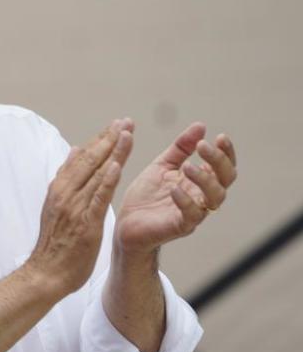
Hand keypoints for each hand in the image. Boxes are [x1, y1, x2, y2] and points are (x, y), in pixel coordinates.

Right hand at [26, 119, 132, 296]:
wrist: (46, 273)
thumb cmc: (54, 243)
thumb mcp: (56, 206)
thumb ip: (66, 179)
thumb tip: (75, 151)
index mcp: (59, 188)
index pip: (81, 157)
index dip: (100, 140)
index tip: (116, 125)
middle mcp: (65, 193)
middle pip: (90, 160)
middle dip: (109, 139)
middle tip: (126, 121)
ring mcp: (74, 207)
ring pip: (95, 174)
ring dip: (112, 152)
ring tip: (127, 133)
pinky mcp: (85, 223)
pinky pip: (98, 198)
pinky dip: (107, 180)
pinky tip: (117, 165)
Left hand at [116, 122, 236, 256]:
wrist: (126, 223)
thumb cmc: (146, 196)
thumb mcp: (162, 165)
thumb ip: (181, 148)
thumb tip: (200, 125)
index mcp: (199, 182)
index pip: (223, 166)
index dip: (226, 152)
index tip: (219, 136)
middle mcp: (201, 197)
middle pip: (225, 180)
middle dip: (219, 161)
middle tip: (204, 146)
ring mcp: (193, 213)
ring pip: (215, 198)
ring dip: (204, 179)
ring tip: (188, 166)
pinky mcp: (180, 226)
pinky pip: (191, 215)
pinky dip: (185, 201)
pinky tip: (174, 188)